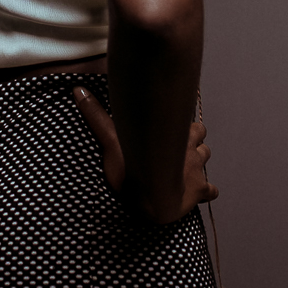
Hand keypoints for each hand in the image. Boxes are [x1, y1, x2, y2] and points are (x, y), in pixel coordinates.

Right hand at [72, 86, 218, 223]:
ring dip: (199, 160)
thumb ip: (96, 116)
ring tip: (188, 165)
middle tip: (179, 145)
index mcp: (174, 134)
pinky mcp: (200, 191)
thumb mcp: (112, 141)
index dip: (181, 123)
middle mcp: (190, 148)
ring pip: (206, 157)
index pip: (185, 120)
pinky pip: (210, 191)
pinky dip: (207, 192)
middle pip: (201, 135)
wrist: (153, 198)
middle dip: (192, 138)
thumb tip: (77, 89)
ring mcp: (197, 170)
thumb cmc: (134, 170)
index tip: (174, 126)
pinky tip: (202, 194)